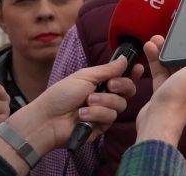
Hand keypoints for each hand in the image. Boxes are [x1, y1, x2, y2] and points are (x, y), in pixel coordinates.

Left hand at [0, 55, 140, 156]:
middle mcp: (106, 97)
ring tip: (86, 103)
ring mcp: (104, 112)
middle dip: (121, 86)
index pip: (123, 77)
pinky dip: (96, 115)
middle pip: (128, 91)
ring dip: (103, 102)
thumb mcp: (85, 77)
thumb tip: (125, 58)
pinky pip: (110, 119)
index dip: (133, 73)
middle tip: (110, 85)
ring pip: (120, 105)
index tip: (138, 68)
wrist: (47, 119)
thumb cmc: (62, 94)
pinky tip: (83, 116)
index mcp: (102, 83)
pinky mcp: (101, 127)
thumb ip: (108, 69)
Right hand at [136, 35, 185, 145]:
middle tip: (178, 32)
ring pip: (174, 64)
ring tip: (156, 38)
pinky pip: (161, 71)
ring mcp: (179, 86)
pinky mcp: (163, 89)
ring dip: (166, 51)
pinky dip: (155, 60)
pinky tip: (149, 48)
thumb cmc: (181, 95)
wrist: (157, 121)